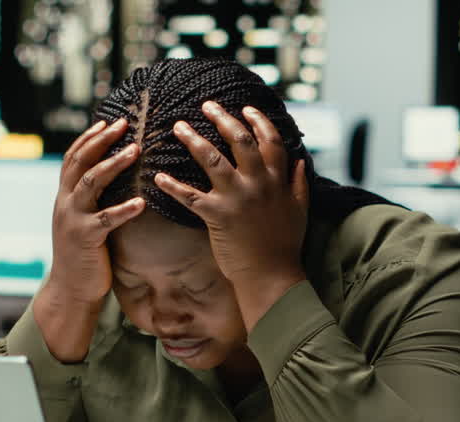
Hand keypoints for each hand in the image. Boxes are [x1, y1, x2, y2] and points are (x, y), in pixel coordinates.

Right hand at [47, 118, 145, 306]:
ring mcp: (73, 219)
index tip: (108, 122)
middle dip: (102, 141)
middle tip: (124, 125)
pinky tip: (142, 203)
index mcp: (65, 196)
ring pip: (91, 183)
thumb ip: (92, 200)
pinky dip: (123, 210)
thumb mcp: (83, 220)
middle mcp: (65, 203)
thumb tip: (114, 179)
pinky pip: (106, 220)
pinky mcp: (85, 238)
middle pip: (81, 162)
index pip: (73, 158)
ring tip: (136, 151)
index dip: (89, 138)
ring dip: (113, 165)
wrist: (70, 289)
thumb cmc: (84, 254)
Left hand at [153, 103, 309, 325]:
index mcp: (278, 180)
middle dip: (222, 118)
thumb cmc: (285, 246)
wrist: (272, 277)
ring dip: (192, 140)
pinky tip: (158, 177)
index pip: (270, 140)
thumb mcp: (300, 209)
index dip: (258, 121)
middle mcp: (258, 183)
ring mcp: (237, 198)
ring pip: (211, 159)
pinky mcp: (217, 216)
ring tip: (178, 127)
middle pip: (239, 140)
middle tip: (206, 106)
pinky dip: (172, 186)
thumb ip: (299, 182)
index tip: (245, 108)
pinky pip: (190, 196)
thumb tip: (302, 161)